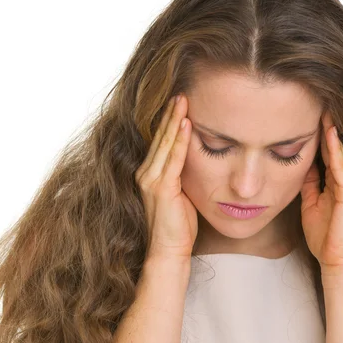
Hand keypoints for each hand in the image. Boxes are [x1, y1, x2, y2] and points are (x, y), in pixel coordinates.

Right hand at [134, 94, 196, 259]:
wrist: (169, 250)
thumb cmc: (178, 227)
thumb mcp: (181, 194)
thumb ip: (182, 176)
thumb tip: (196, 160)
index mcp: (149, 175)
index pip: (160, 142)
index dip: (169, 122)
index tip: (178, 103)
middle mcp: (146, 174)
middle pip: (160, 138)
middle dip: (171, 114)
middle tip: (181, 91)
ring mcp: (151, 180)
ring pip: (165, 144)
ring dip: (174, 120)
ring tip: (182, 99)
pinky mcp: (161, 188)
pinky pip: (173, 158)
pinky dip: (179, 140)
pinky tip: (186, 123)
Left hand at [299, 110, 342, 277]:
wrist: (337, 261)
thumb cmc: (325, 236)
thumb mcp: (311, 203)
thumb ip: (310, 184)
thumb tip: (302, 166)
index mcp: (341, 183)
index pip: (331, 151)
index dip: (322, 133)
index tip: (310, 112)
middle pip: (339, 147)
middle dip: (329, 125)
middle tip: (320, 99)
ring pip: (342, 152)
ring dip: (333, 131)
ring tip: (324, 108)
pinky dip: (336, 150)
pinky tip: (329, 134)